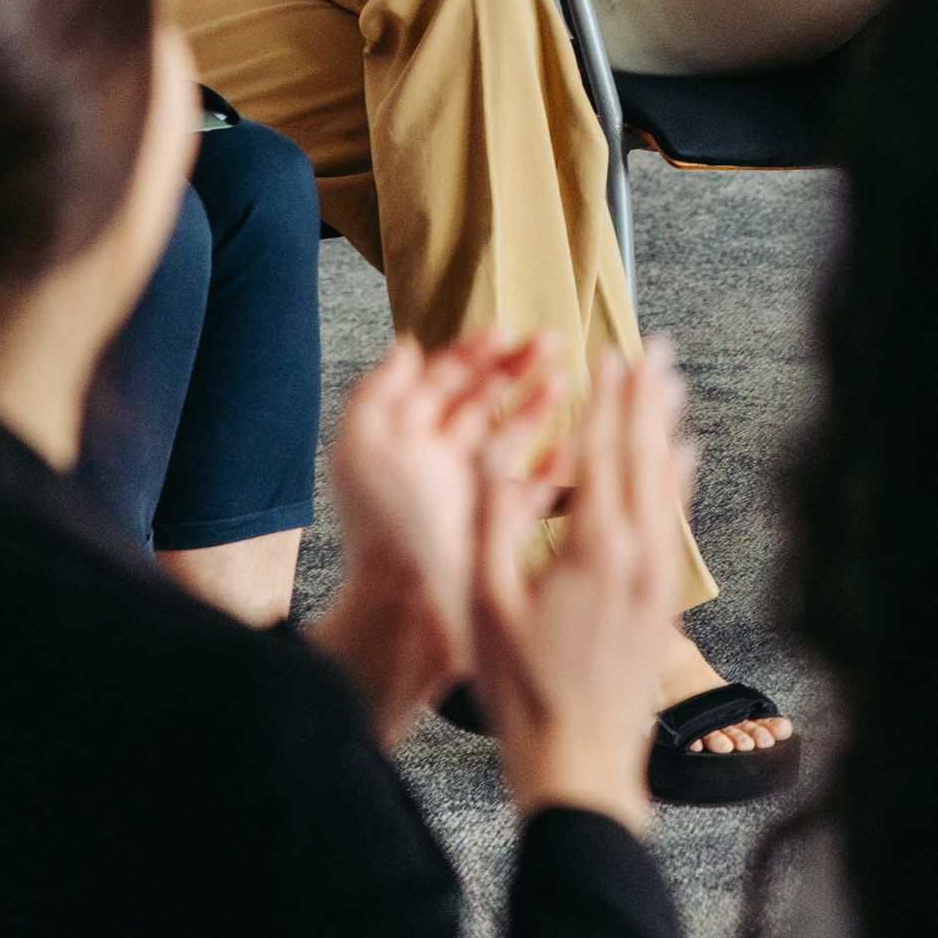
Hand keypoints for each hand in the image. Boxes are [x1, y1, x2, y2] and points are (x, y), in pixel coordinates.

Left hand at [311, 331, 566, 737]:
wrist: (406, 607)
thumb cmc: (384, 531)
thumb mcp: (363, 448)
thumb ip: (380, 392)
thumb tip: (406, 345)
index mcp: (405, 440)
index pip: (442, 381)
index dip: (473, 352)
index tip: (506, 331)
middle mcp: (440, 462)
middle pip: (483, 400)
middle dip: (516, 368)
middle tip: (552, 342)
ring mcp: (473, 493)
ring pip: (512, 437)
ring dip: (539, 405)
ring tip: (565, 381)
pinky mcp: (501, 526)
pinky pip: (534, 487)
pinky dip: (554, 463)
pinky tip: (574, 442)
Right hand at [468, 340, 691, 831]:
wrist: (582, 762)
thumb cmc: (523, 689)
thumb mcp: (488, 600)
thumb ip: (492, 517)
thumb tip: (489, 445)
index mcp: (594, 546)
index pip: (603, 450)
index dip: (606, 397)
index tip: (610, 351)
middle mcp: (639, 552)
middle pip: (646, 454)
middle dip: (646, 397)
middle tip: (654, 347)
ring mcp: (658, 577)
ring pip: (667, 482)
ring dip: (666, 427)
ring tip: (670, 383)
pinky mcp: (664, 599)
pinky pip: (675, 519)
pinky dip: (679, 478)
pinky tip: (683, 458)